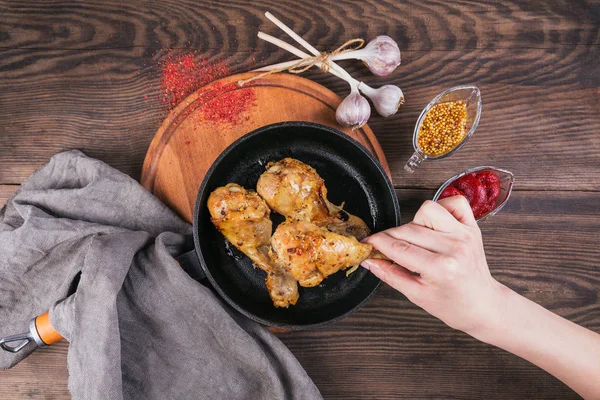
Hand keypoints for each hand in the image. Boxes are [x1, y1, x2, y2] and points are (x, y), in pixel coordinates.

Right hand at [363, 196, 508, 336]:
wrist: (483, 305)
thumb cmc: (453, 305)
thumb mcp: (416, 295)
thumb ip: (390, 275)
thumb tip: (369, 260)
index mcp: (441, 268)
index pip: (398, 247)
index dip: (377, 243)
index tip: (367, 243)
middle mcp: (454, 247)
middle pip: (408, 229)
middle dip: (391, 237)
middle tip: (388, 249)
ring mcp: (464, 234)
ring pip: (428, 209)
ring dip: (416, 222)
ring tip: (417, 239)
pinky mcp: (472, 227)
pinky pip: (454, 202)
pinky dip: (442, 208)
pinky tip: (435, 225)